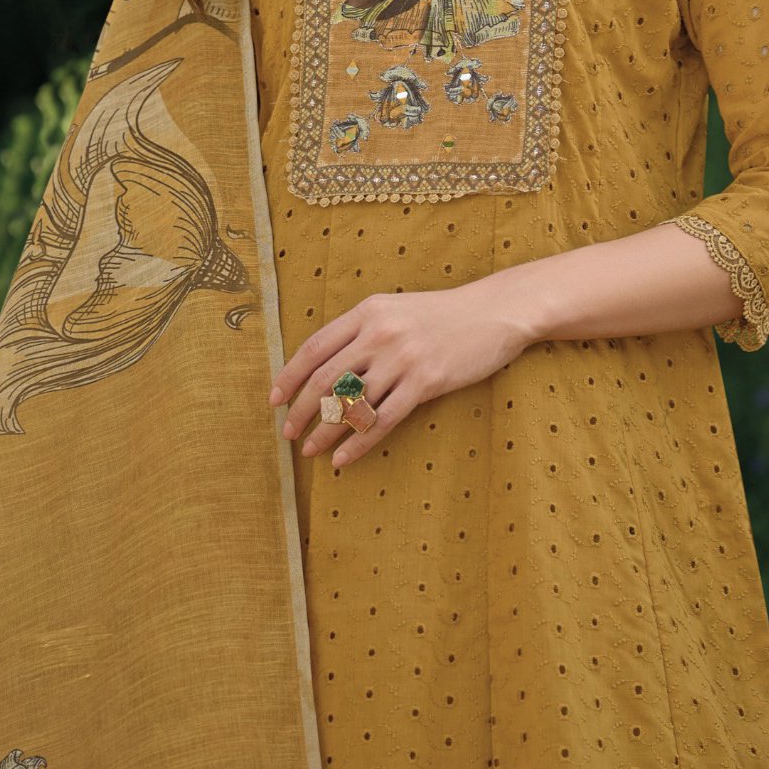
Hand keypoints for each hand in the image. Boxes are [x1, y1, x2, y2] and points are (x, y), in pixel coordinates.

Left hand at [266, 274, 533, 468]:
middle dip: (301, 410)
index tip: (275, 399)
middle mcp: (380, 333)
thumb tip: (325, 364)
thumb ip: (362, 329)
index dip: (289, 376)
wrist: (494, 312)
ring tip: (309, 450)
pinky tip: (343, 459)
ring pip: (351, 403)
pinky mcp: (426, 381)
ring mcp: (403, 358)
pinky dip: (358, 443)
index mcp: (368, 312)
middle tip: (287, 432)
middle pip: (326, 378)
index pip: (315, 348)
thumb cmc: (443, 314)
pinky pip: (383, 420)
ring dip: (325, 431)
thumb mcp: (396, 310)